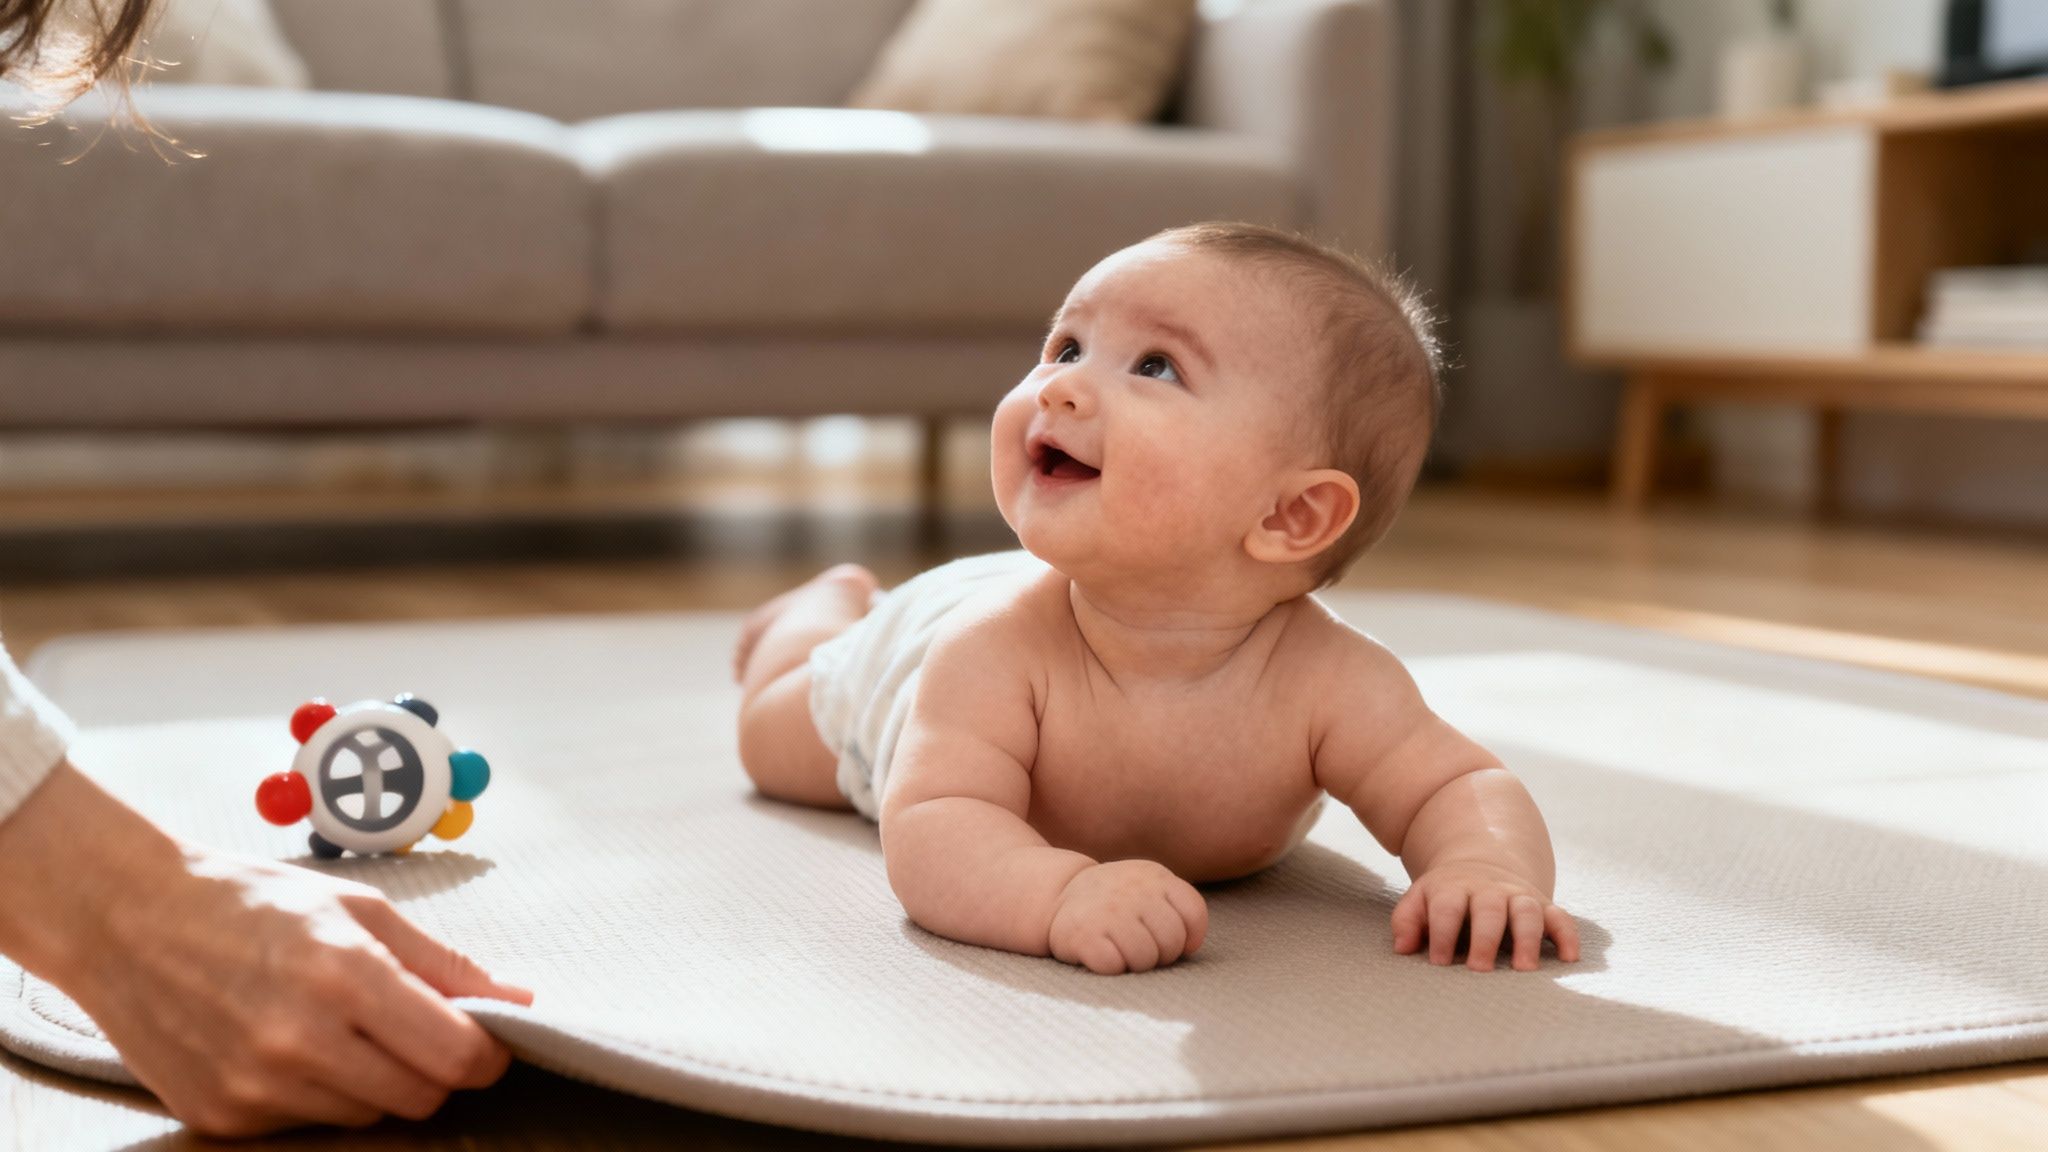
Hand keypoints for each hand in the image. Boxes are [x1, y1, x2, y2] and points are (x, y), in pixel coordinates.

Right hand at [0, 763, 532, 1135]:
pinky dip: (315, 1091)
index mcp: (346, 975)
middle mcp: (300, 1040)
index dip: (486, 1054)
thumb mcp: (359, 908)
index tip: (488, 1041)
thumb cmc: (251, 900)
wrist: (126, 918)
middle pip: (419, 1097)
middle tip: (411, 1028)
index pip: (454, 1056)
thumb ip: (443, 963)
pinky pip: (306, 1123)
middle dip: (434, 1068)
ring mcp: (255, 1087)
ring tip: (334, 1025)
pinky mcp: (221, 1116)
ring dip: (373, 1080)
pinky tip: (283, 1043)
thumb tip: (517, 999)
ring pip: (366, 1115)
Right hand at [1048, 859, 1206, 974]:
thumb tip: (1191, 946)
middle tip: (1140, 945)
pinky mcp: (1084, 934)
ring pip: (1145, 959)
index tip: (1172, 940)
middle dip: (1160, 954)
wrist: (1061, 893)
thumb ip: (1178, 908)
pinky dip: (1110, 967)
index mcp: (1156, 877)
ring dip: (1135, 963)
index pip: (1193, 914)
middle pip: (1171, 942)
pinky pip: (1114, 966)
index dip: (1188, 937)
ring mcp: (1108, 912)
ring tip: (1121, 949)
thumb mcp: (1150, 888)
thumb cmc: (1118, 901)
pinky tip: (1101, 952)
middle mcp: (1134, 891)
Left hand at [1391, 858, 1579, 971]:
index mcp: (1454, 888)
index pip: (1448, 908)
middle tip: (1479, 971)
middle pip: (1489, 909)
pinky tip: (1570, 958)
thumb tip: (1403, 949)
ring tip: (1524, 969)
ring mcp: (1519, 896)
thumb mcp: (1421, 899)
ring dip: (1527, 939)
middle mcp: (1489, 890)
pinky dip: (1567, 935)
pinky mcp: (1544, 906)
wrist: (1483, 863)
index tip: (1440, 963)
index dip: (1443, 934)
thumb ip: (1407, 920)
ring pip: (1528, 911)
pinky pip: (1561, 917)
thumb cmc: (1446, 896)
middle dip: (1485, 939)